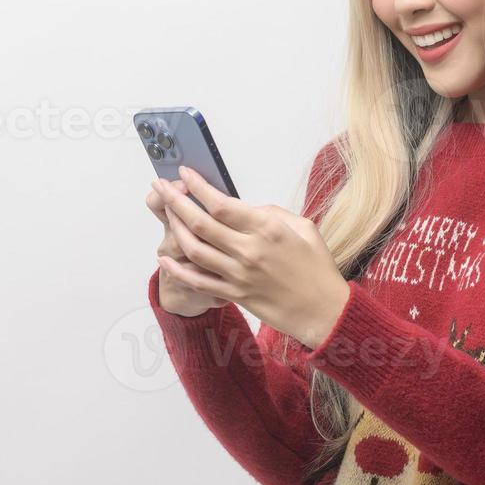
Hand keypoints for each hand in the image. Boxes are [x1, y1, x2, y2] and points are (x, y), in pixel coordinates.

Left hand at [153, 166, 350, 348]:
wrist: (324, 311)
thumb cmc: (317, 268)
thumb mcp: (304, 228)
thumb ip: (273, 213)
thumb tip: (247, 208)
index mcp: (267, 228)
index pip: (221, 203)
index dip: (197, 187)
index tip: (184, 174)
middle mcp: (249, 250)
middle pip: (200, 223)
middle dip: (174, 201)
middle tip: (159, 187)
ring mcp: (239, 274)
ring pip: (194, 249)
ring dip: (174, 229)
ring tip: (165, 214)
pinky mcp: (235, 294)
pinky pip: (199, 281)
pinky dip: (178, 270)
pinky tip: (164, 258)